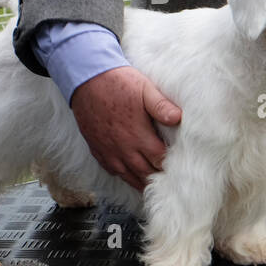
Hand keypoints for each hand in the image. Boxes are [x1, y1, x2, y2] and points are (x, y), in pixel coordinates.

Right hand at [70, 67, 180, 191]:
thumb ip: (161, 106)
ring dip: (140, 182)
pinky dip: (121, 175)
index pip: (159, 160)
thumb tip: (179, 118)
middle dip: (156, 178)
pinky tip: (127, 175)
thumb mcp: (144, 88)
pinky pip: (110, 169)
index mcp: (138, 135)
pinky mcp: (96, 148)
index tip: (178, 170)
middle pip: (144, 172)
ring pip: (127, 175)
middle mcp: (123, 148)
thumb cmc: (117, 82)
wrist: (86, 78)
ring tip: (150, 187)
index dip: (169, 167)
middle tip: (168, 184)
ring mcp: (108, 150)